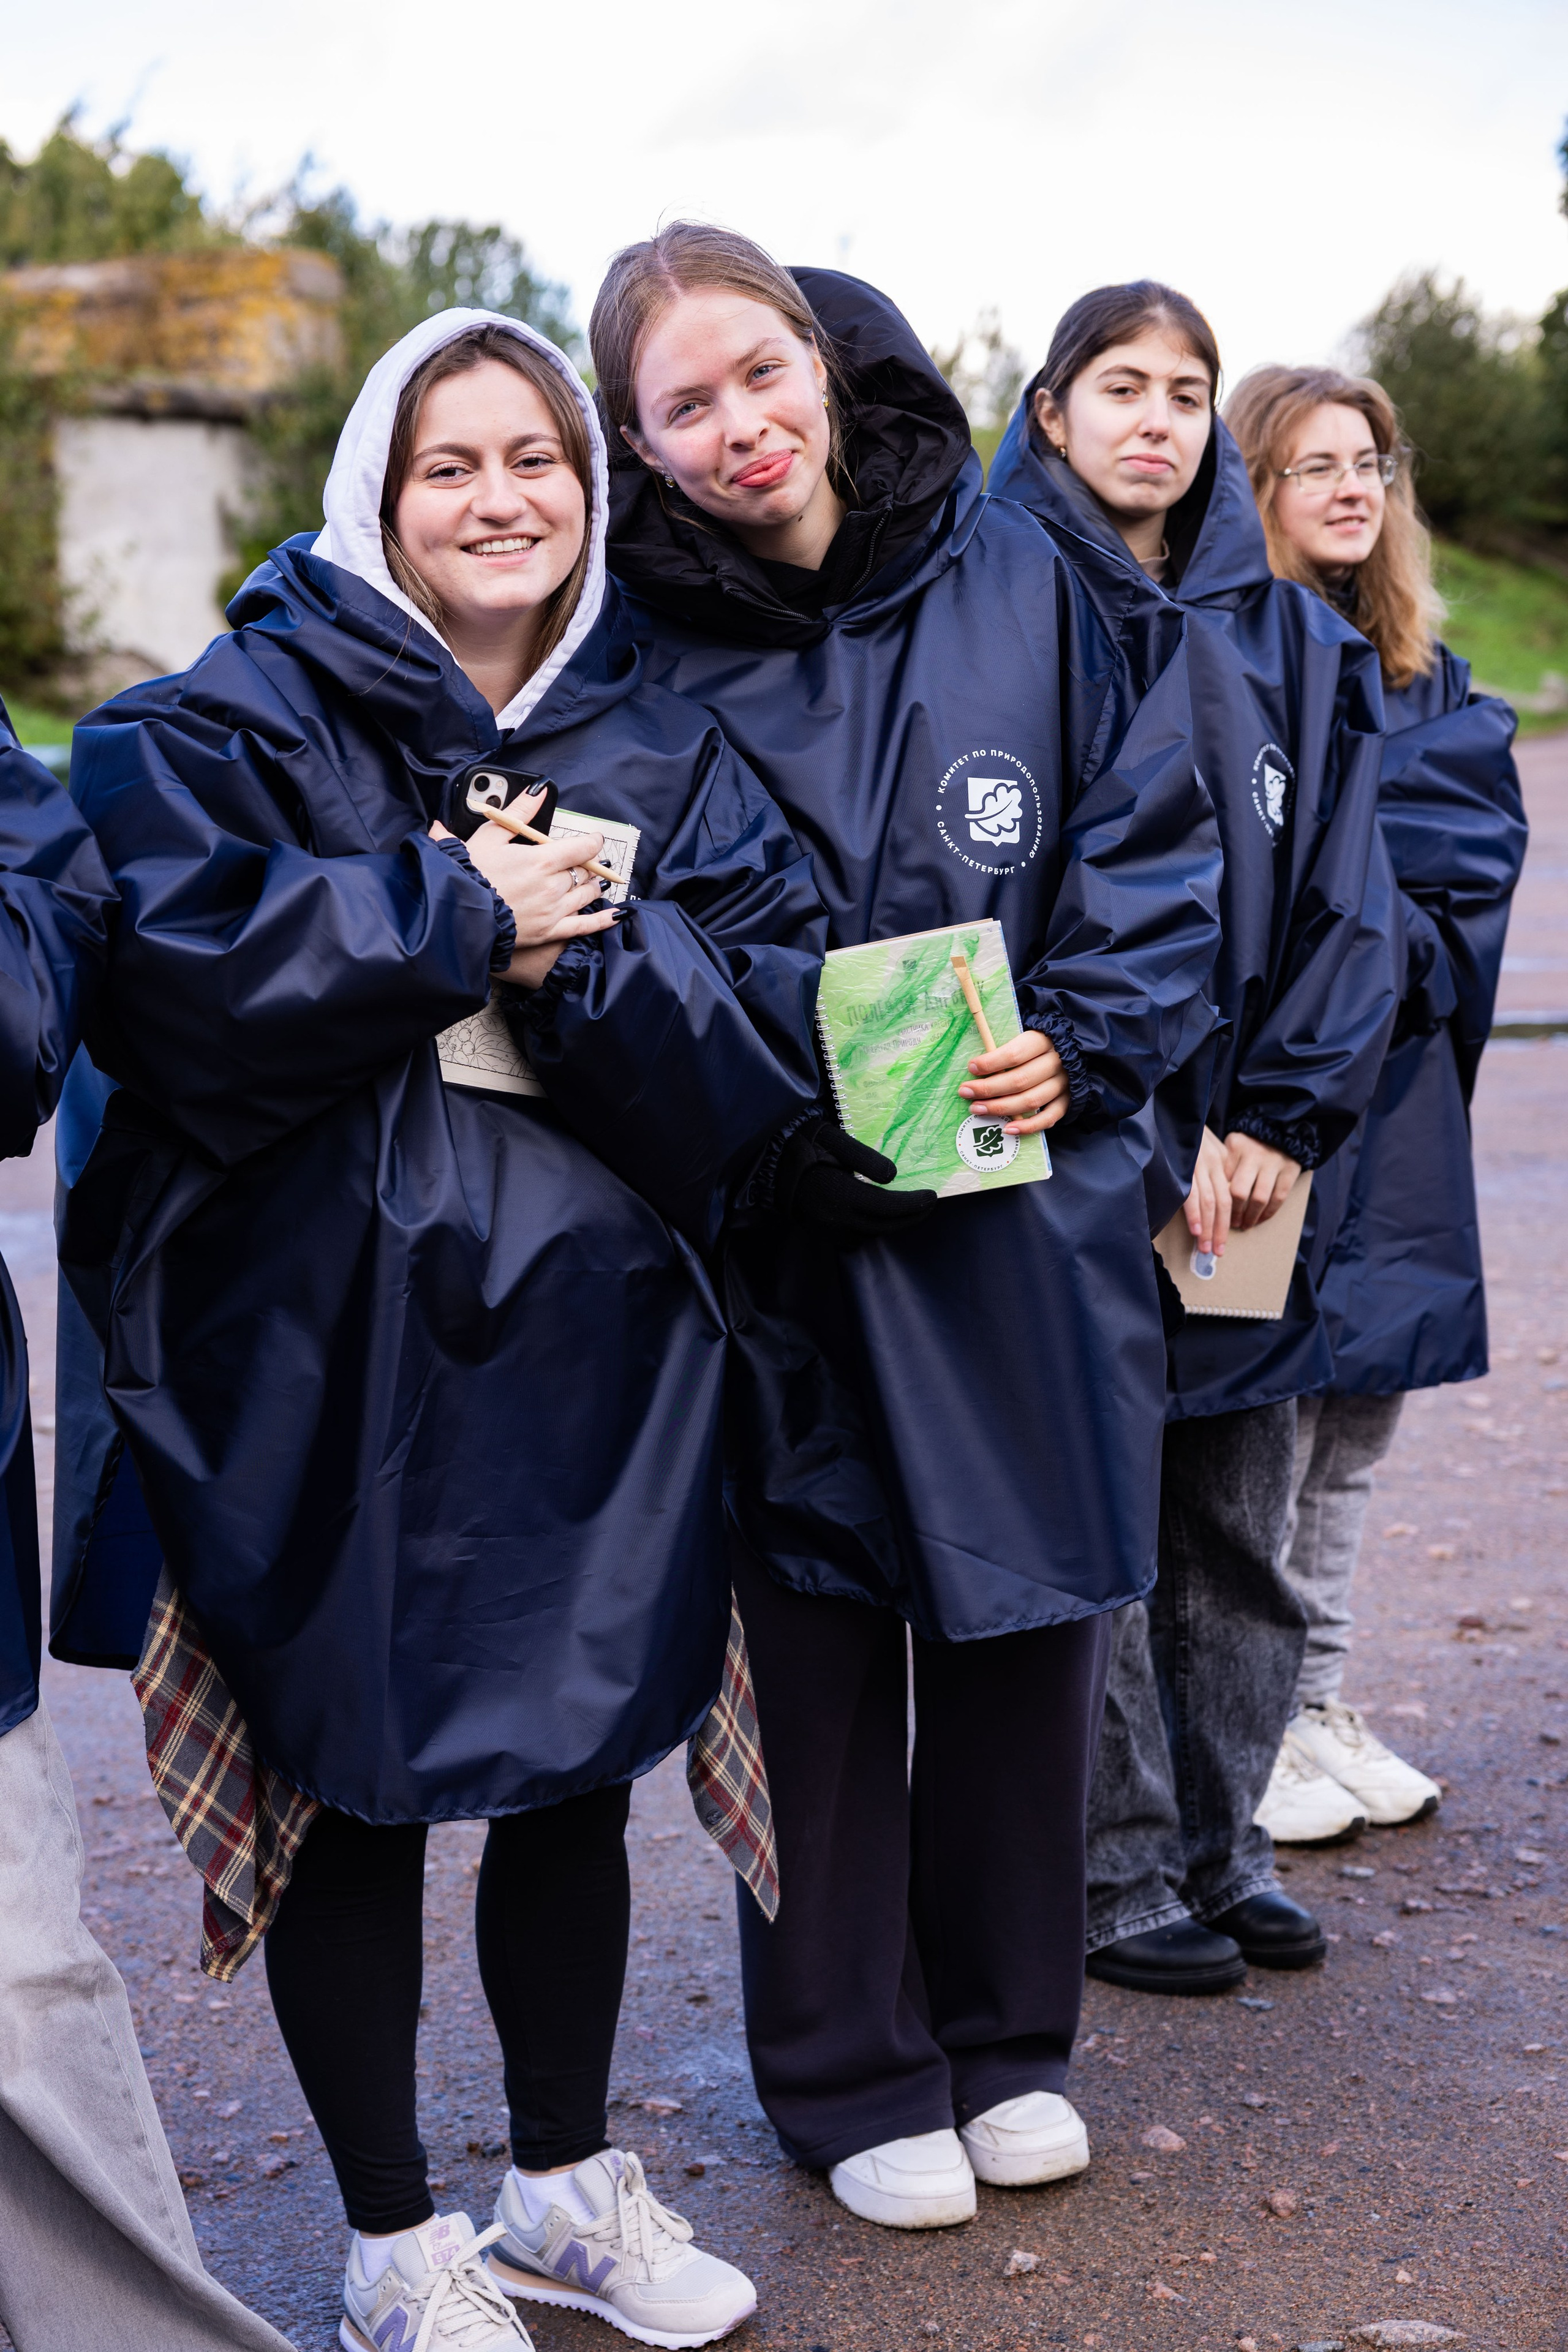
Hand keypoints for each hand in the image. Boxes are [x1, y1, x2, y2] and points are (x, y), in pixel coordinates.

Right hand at [431, 793, 614, 988]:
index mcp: (541, 860)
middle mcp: (553, 886)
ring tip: (595, 881)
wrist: (456, 914)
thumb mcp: (490, 835)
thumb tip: (539, 790)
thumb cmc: (469, 874)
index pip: (582, 847)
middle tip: (587, 861)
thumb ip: (519, 812)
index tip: (594, 839)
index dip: (592, 841)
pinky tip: (615, 914)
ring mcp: (553, 911)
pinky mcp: (549, 933)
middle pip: (585, 871)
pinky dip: (602, 920)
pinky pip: (584, 926)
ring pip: (587, 895)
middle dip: (588, 864)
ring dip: (594, 886)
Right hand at [776, 1116, 936, 1241]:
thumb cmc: (801, 1144)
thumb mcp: (834, 1139)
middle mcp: (835, 1218)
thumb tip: (893, 1176)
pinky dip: (871, 1231)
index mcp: (840, 1194)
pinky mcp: (820, 1233)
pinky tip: (876, 1217)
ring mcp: (826, 1229)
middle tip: (928, 1204)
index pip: (888, 1207)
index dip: (915, 1204)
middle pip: (885, 1226)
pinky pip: (853, 1240)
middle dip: (911, 1217)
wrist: (765, 1162)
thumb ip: (865, 1158)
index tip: (932, 1195)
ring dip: (891, 1225)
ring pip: (870, 1236)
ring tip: (906, 1209)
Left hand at [957, 1031, 1068, 1134]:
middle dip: (988, 1089)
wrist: (1069, 1052)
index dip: (991, 1063)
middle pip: (1020, 1080)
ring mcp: (1063, 1084)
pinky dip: (1028, 1126)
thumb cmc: (1034, 1046)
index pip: (1015, 1054)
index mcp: (1043, 1041)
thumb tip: (975, 1066)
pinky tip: (1006, 1129)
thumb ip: (1003, 1048)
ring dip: (1001, 1108)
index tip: (971, 1068)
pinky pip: (1048, 1119)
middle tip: (965, 1091)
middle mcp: (1056, 1063)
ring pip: (1031, 1100)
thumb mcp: (1022, 1036)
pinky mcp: (1067, 1101)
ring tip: (976, 1108)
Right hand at [1184, 1126, 1232, 1256]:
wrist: (1176, 1111)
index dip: (1226, 1223)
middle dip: (1219, 1231)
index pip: (1228, 1199)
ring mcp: (1197, 1165)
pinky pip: (1190, 1193)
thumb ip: (1215, 1173)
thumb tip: (1217, 1203)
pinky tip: (1196, 1229)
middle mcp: (1211, 1165)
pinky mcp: (1181, 1165)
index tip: (1223, 1243)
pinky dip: (1194, 1213)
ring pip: (1208, 1202)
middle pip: (1222, 1204)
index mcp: (1219, 1164)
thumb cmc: (1189, 1136)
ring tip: (1205, 1247)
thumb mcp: (1209, 1152)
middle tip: (1216, 1252)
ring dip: (1207, 1228)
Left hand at [1222, 1131, 1301, 1230]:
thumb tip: (1213, 1196)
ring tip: (1245, 1225)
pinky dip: (1269, 1213)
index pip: (1222, 1178)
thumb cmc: (1250, 1145)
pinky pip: (1278, 1198)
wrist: (1282, 1130)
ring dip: (1251, 1217)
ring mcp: (1273, 1163)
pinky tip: (1261, 1219)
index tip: (1215, 1212)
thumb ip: (1224, 1165)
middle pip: (1239, 1192)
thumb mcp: (1233, 1146)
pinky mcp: (1289, 1170)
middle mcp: (1254, 1154)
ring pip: (1259, 1198)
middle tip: (1230, 1224)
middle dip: (1233, 1213)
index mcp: (1236, 1147)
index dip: (1218, 1198)